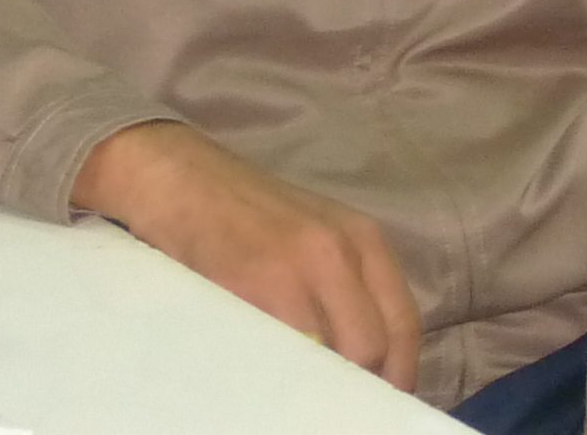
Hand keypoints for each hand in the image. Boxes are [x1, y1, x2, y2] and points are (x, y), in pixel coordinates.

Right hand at [72, 121, 419, 387]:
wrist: (182, 179)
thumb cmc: (248, 218)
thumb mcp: (315, 240)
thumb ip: (344, 289)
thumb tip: (365, 361)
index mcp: (365, 241)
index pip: (403, 326)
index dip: (397, 376)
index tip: (380, 405)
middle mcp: (341, 252)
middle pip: (371, 348)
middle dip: (358, 388)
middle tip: (338, 408)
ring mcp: (295, 268)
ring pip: (328, 356)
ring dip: (318, 387)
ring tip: (302, 400)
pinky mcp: (250, 284)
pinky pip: (278, 350)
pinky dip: (278, 377)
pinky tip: (267, 385)